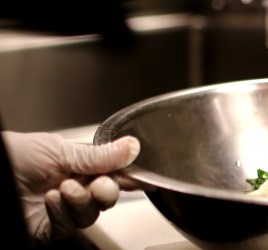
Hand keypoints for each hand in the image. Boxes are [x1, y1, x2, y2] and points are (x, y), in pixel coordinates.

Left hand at [2, 131, 140, 245]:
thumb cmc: (13, 156)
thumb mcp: (58, 149)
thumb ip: (97, 155)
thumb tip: (133, 147)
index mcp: (80, 164)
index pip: (114, 172)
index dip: (130, 175)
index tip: (146, 177)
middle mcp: (74, 187)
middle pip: (108, 196)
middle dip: (108, 191)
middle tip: (100, 185)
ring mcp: (62, 209)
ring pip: (92, 213)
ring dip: (84, 201)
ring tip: (66, 188)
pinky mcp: (48, 228)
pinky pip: (68, 225)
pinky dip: (64, 212)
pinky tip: (53, 199)